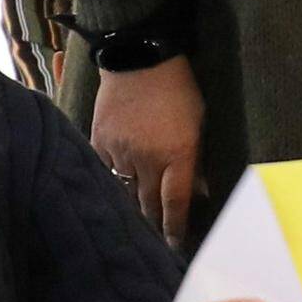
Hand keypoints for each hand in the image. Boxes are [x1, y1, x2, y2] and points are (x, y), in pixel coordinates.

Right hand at [89, 53, 205, 242]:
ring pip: (126, 191)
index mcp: (178, 154)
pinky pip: (106, 172)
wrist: (138, 56)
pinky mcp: (99, 142)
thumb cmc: (178, 89)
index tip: (176, 245)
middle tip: (158, 240)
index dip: (176, 228)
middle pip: (148, 205)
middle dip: (154, 224)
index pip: (175, 204)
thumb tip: (201, 193)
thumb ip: (198, 161)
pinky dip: (114, 180)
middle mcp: (147, 158)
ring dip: (133, 204)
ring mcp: (120, 151)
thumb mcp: (200, 123)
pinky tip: (118, 187)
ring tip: (138, 220)